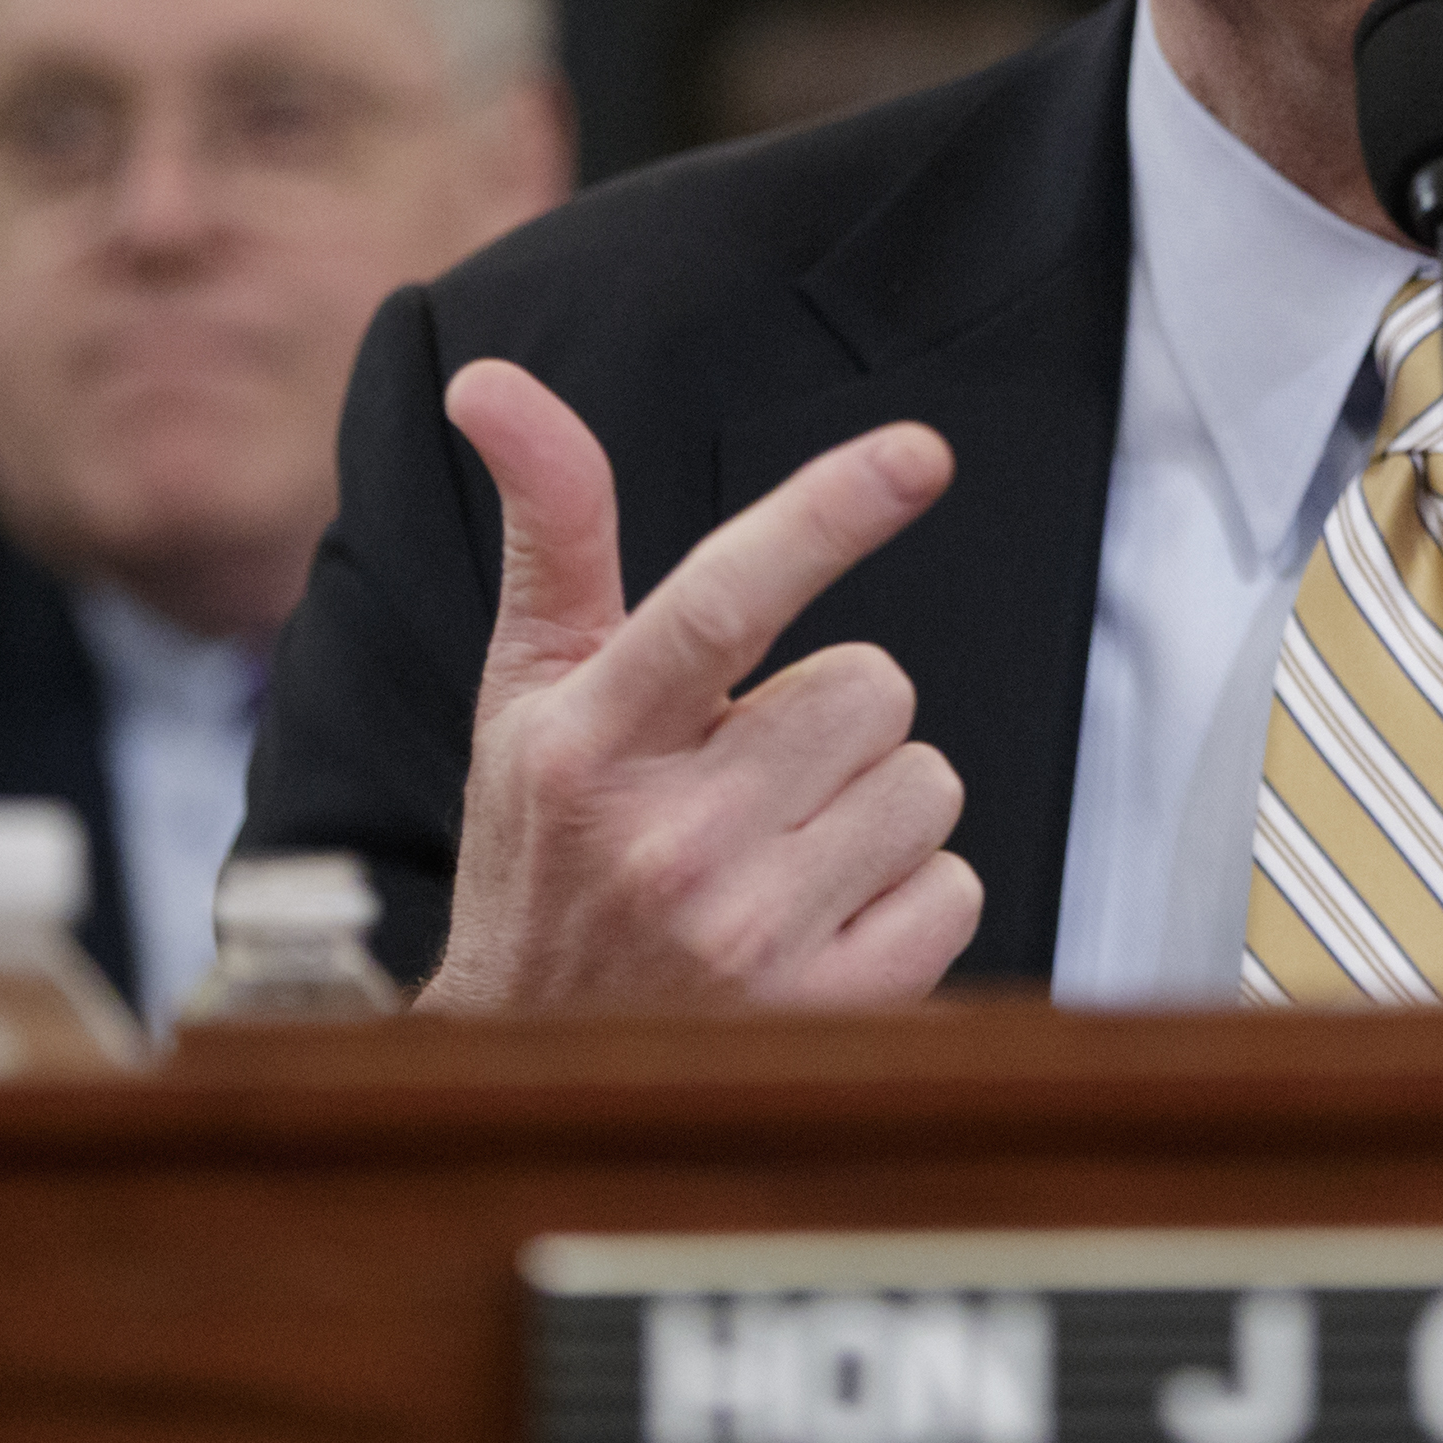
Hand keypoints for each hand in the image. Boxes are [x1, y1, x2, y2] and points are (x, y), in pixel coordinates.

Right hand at [411, 359, 981, 1013]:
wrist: (533, 1061)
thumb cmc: (546, 848)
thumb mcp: (530, 690)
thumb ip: (550, 529)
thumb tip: (487, 381)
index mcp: (586, 742)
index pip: (720, 600)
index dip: (824, 517)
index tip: (917, 454)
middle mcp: (664, 841)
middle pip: (873, 685)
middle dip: (829, 718)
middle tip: (745, 773)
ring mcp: (747, 936)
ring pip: (926, 781)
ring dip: (870, 806)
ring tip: (775, 852)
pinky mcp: (827, 1012)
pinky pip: (955, 883)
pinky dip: (906, 896)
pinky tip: (816, 920)